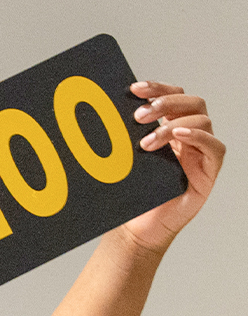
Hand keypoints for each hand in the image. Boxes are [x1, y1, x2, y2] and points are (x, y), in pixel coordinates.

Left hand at [122, 80, 224, 251]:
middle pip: (191, 102)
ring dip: (172, 124)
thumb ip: (123, 135)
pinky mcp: (209, 172)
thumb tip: (101, 110)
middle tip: (139, 115)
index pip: (172, 95)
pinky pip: (215, 147)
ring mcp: (200, 153)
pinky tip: (177, 136)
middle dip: (165, 101)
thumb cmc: (132, 193)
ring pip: (202, 120)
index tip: (134, 89)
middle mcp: (188, 136)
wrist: (137, 228)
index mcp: (169, 127)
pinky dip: (198, 137)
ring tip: (146, 141)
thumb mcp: (125, 158)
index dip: (157, 87)